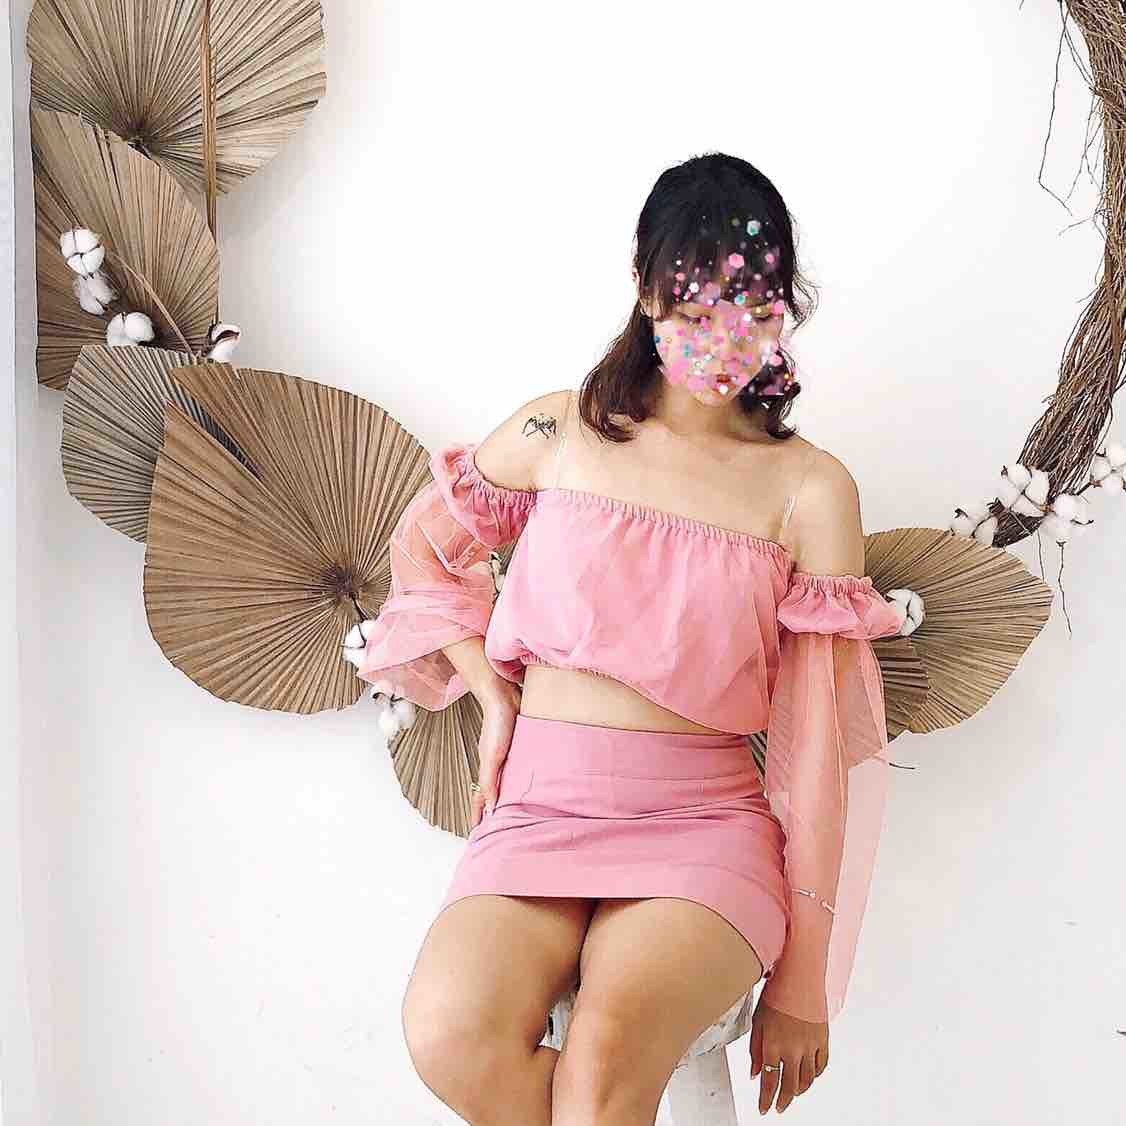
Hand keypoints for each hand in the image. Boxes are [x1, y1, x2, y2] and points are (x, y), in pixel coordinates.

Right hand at [469, 681, 521, 828]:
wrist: (506, 695)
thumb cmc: (497, 723)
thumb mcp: (492, 756)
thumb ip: (489, 782)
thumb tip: (491, 809)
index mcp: (488, 769)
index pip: (481, 798)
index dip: (479, 815)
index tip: (478, 833)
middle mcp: (498, 764)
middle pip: (495, 792)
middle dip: (495, 810)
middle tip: (501, 829)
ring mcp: (510, 755)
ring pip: (510, 781)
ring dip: (512, 795)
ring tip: (520, 812)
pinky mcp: (523, 746)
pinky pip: (523, 767)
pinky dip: (524, 778)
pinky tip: (535, 782)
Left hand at [749, 997, 827, 1113]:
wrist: (798, 976)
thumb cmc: (775, 994)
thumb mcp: (757, 1020)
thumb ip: (755, 1050)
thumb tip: (755, 1073)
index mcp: (773, 1044)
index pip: (769, 1081)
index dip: (766, 1099)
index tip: (763, 1109)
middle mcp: (792, 1049)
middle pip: (789, 1085)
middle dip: (783, 1100)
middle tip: (778, 1107)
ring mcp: (810, 1046)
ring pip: (806, 1080)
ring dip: (799, 1091)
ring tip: (792, 1094)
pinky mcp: (823, 1039)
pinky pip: (821, 1066)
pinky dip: (814, 1076)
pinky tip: (809, 1077)